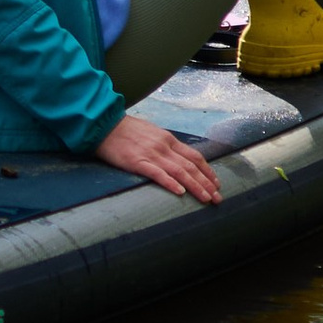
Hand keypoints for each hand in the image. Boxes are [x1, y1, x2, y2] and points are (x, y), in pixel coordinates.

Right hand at [95, 111, 221, 204]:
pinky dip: (170, 183)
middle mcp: (164, 146)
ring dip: (195, 186)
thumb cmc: (126, 130)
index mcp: (168, 139)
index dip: (208, 171)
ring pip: (179, 172)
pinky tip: (180, 193)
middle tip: (218, 198)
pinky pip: (157, 174)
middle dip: (207, 183)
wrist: (104, 123)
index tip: (216, 183)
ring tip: (206, 198)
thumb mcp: (151, 132)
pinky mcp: (137, 161)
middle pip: (191, 166)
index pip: (194, 156)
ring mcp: (151, 154)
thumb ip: (164, 144)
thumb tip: (176, 156)